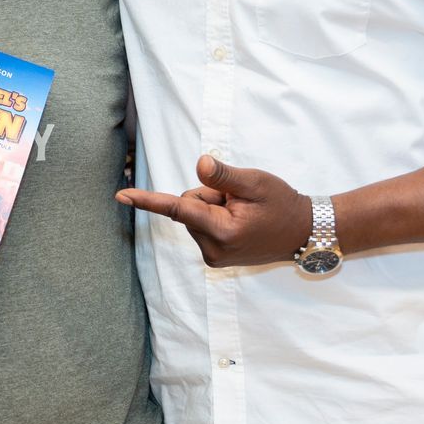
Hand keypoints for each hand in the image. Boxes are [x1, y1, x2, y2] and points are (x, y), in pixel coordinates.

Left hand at [117, 154, 311, 268]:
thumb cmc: (281, 203)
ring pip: (193, 216)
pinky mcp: (215, 258)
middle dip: (208, 195)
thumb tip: (199, 165)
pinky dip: (215, 218)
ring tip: (244, 212)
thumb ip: (224, 175)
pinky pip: (201, 226)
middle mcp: (213, 250)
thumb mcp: (255, 182)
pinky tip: (239, 221)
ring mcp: (214, 257)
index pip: (178, 208)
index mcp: (222, 231)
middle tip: (240, 200)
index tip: (120, 196)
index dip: (147, 200)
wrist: (302, 231)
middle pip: (187, 206)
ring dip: (213, 207)